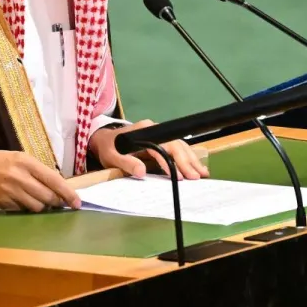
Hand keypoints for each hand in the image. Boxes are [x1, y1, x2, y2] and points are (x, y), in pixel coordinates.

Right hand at [0, 150, 80, 211]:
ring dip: (42, 207)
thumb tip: (58, 186)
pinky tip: (22, 202)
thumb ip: (37, 170)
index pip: (54, 180)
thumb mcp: (18, 158)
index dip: (68, 194)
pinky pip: (22, 211)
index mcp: (26, 162)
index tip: (77, 203)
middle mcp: (20, 177)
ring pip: (37, 207)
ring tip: (39, 201)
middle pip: (48, 197)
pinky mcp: (4, 204)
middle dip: (56, 202)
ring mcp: (11, 192)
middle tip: (59, 203)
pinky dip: (26, 209)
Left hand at [88, 120, 209, 179]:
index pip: (162, 147)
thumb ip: (125, 162)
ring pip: (179, 146)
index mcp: (144, 130)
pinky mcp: (160, 140)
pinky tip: (195, 167)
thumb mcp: (111, 156)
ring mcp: (159, 134)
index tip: (179, 176)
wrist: (104, 139)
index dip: (171, 162)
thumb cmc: (107, 147)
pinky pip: (176, 148)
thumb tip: (142, 172)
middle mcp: (154, 129)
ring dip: (192, 160)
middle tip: (197, 177)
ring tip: (203, 173)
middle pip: (175, 145)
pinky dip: (187, 158)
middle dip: (187, 162)